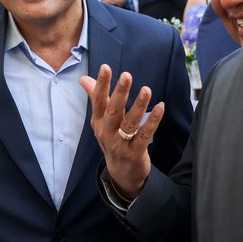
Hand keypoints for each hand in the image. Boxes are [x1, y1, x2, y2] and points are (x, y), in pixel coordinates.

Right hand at [80, 64, 164, 200]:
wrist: (121, 174)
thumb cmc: (112, 140)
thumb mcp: (101, 121)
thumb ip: (95, 97)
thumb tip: (83, 78)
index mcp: (98, 122)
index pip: (98, 100)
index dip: (101, 84)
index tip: (105, 67)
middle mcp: (106, 132)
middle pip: (112, 111)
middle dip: (119, 93)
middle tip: (126, 76)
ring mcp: (120, 144)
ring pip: (129, 123)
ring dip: (138, 106)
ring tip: (146, 90)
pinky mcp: (134, 153)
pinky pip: (144, 135)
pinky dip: (152, 122)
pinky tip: (159, 108)